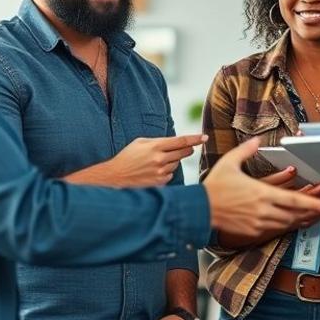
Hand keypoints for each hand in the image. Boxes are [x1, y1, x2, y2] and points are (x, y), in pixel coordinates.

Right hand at [64, 134, 207, 187]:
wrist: (115, 177)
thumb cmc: (128, 157)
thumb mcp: (141, 143)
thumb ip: (159, 141)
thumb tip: (176, 142)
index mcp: (155, 146)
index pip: (181, 141)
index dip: (195, 138)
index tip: (205, 137)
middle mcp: (160, 159)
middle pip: (184, 152)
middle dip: (187, 149)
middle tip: (185, 148)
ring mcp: (160, 172)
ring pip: (177, 164)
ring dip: (173, 161)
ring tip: (157, 161)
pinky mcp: (160, 183)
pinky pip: (170, 174)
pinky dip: (166, 171)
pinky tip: (154, 171)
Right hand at [203, 138, 319, 237]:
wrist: (199, 209)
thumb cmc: (214, 186)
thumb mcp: (230, 162)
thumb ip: (246, 150)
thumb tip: (258, 140)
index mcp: (261, 193)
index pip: (294, 201)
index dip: (313, 204)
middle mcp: (263, 211)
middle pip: (295, 215)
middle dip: (313, 213)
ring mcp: (259, 223)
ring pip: (287, 224)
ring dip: (302, 219)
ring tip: (315, 214)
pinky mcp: (253, 231)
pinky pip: (276, 229)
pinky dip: (288, 225)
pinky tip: (294, 221)